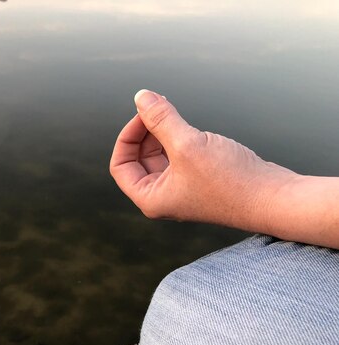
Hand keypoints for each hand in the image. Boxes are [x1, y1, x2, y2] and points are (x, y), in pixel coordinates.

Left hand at [110, 90, 295, 227]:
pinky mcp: (201, 180)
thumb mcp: (188, 145)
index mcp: (150, 199)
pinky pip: (180, 156)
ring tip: (175, 113)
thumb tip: (140, 96)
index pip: (120, 165)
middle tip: (160, 105)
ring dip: (164, 132)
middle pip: (139, 158)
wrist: (274, 198)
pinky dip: (181, 138)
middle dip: (146, 130)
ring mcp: (182, 190)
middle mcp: (163, 197)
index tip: (144, 114)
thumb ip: (161, 119)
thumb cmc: (230, 180)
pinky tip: (193, 128)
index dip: (127, 136)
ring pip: (161, 155)